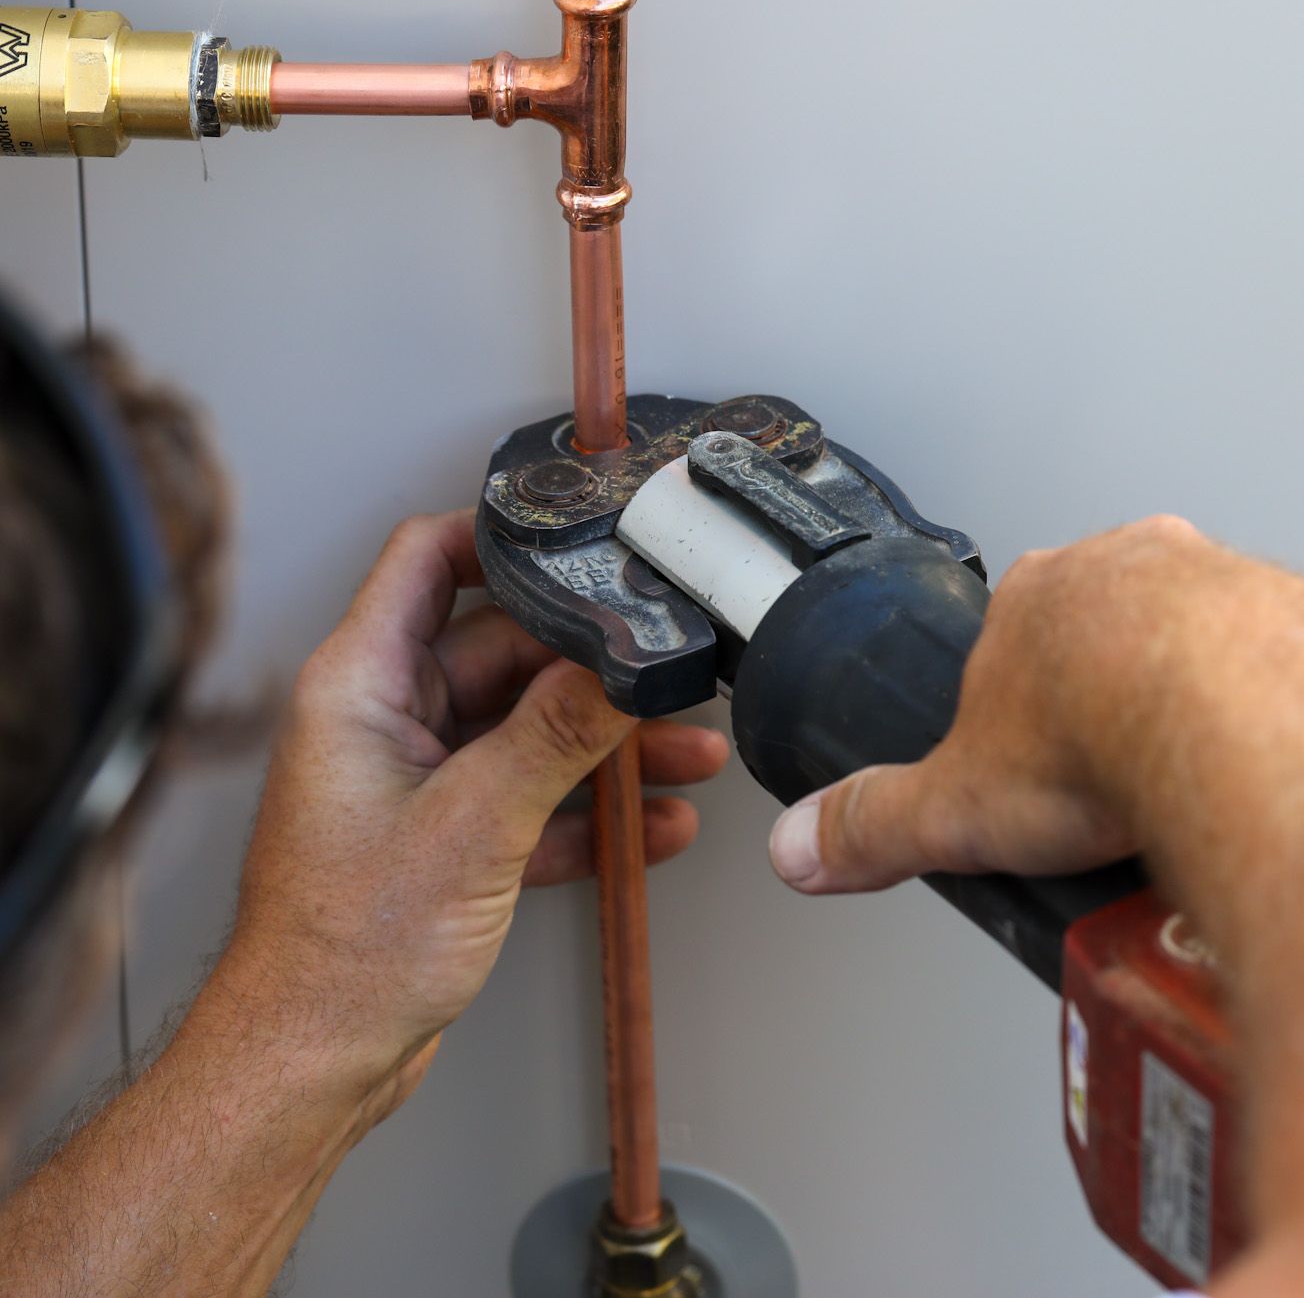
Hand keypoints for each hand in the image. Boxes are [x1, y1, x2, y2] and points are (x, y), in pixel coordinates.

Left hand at [215, 511, 727, 1112]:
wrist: (315, 1063)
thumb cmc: (346, 951)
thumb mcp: (474, 824)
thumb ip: (555, 735)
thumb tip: (622, 665)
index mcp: (360, 687)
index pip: (425, 561)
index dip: (501, 536)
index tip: (581, 539)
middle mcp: (385, 721)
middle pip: (506, 651)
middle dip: (593, 668)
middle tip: (669, 676)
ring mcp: (418, 780)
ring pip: (530, 730)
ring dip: (610, 746)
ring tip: (690, 755)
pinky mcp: (446, 837)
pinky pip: (533, 799)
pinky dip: (592, 812)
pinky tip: (659, 826)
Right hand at [766, 515, 1303, 893]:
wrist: (1245, 728)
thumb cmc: (1109, 740)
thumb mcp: (957, 807)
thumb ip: (874, 825)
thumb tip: (802, 846)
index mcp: (1040, 593)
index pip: (1017, 640)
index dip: (1025, 710)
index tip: (1043, 765)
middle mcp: (1139, 566)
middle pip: (1120, 634)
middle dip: (1120, 702)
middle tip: (1122, 792)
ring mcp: (1235, 583)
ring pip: (1214, 644)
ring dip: (1206, 708)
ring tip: (1198, 800)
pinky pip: (1295, 672)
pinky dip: (1283, 724)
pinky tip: (1271, 787)